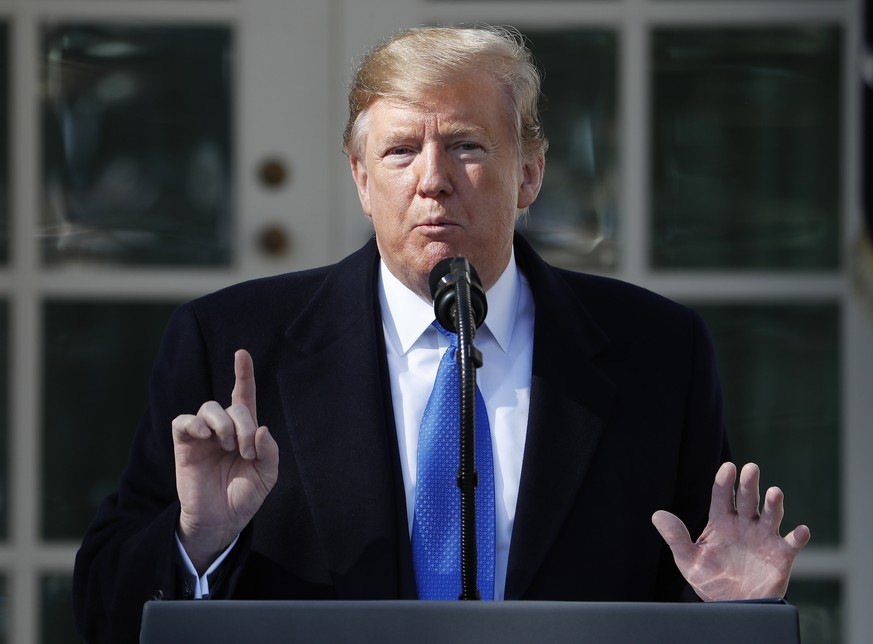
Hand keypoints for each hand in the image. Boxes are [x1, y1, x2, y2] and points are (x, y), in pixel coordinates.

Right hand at [172, 349, 278, 572]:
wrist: (221, 520)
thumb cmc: (245, 496)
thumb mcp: (267, 475)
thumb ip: (270, 451)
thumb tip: (262, 429)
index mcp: (245, 431)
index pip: (244, 395)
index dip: (243, 373)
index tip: (241, 353)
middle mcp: (223, 428)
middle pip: (232, 406)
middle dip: (244, 425)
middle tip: (246, 451)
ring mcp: (203, 435)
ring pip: (209, 408)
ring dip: (223, 423)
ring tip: (229, 446)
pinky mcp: (185, 445)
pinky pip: (183, 421)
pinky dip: (194, 422)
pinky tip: (206, 435)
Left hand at [652, 462, 809, 601]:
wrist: (733, 608)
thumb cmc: (710, 580)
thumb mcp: (688, 560)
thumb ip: (675, 537)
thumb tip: (657, 514)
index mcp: (721, 522)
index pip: (722, 497)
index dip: (724, 482)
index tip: (727, 467)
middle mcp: (744, 525)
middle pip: (747, 499)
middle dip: (749, 484)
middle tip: (750, 468)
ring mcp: (763, 538)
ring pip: (770, 516)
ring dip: (774, 504)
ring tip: (775, 492)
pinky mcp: (781, 556)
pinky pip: (791, 544)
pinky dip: (798, 537)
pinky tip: (801, 531)